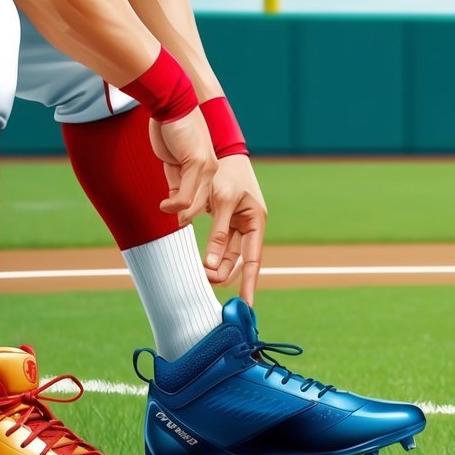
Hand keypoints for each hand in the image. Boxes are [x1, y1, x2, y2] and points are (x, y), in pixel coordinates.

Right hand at [149, 109, 216, 223]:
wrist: (170, 102)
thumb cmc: (170, 129)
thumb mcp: (173, 161)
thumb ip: (175, 181)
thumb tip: (173, 204)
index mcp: (207, 170)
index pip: (202, 198)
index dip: (191, 211)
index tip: (180, 220)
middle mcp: (211, 170)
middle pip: (202, 205)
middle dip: (190, 218)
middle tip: (178, 226)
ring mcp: (206, 167)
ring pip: (195, 203)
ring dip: (180, 213)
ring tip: (166, 210)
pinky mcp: (197, 163)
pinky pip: (185, 195)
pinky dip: (174, 204)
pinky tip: (165, 205)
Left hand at [201, 154, 267, 304]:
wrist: (218, 150)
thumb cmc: (226, 173)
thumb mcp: (222, 202)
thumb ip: (217, 234)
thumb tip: (210, 265)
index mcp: (256, 222)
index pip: (253, 260)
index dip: (250, 283)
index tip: (246, 305)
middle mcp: (248, 226)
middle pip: (236, 260)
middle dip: (222, 272)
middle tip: (204, 281)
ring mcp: (234, 223)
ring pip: (223, 253)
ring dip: (212, 264)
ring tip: (199, 273)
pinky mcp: (221, 219)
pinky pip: (215, 242)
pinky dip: (207, 251)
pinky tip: (199, 262)